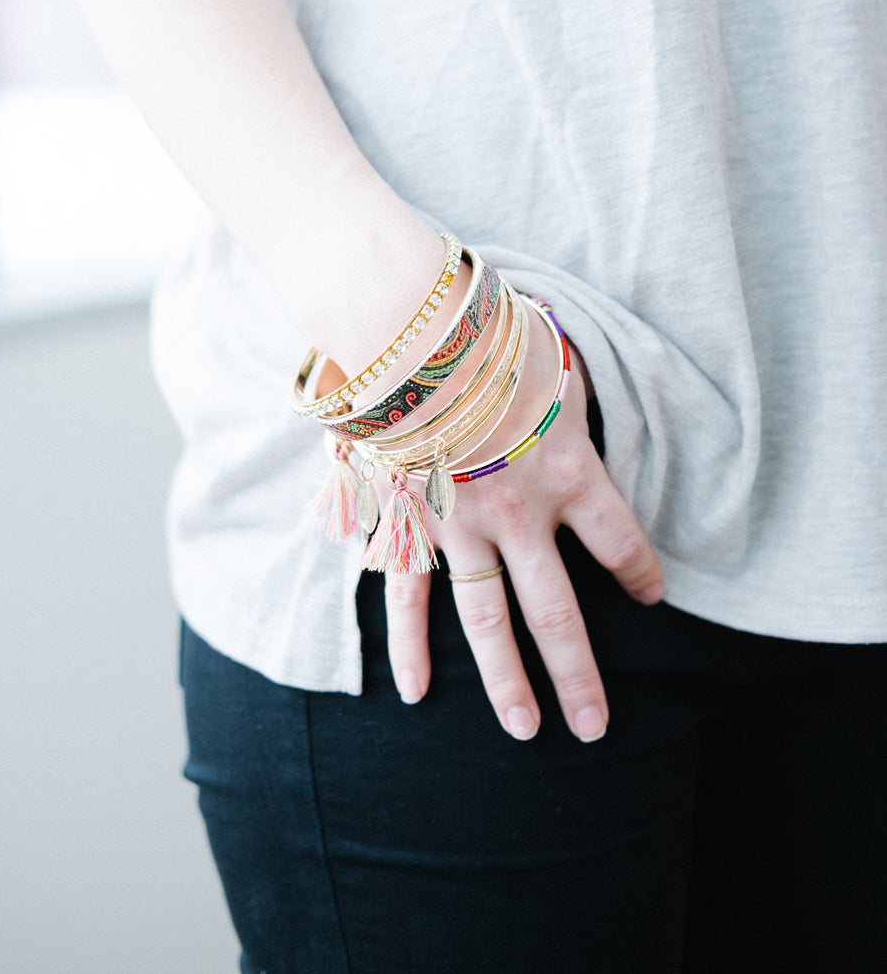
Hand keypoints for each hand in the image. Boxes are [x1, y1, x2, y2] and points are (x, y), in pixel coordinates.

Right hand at [382, 304, 663, 740]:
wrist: (410, 331)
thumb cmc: (490, 333)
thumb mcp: (555, 358)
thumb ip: (568, 395)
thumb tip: (573, 391)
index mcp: (568, 470)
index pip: (621, 541)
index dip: (642, 573)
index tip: (653, 595)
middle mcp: (519, 512)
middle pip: (557, 611)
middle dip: (579, 673)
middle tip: (595, 726)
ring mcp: (459, 525)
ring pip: (485, 618)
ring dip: (505, 679)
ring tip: (524, 730)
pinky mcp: (407, 522)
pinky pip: (408, 595)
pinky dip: (409, 644)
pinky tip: (415, 692)